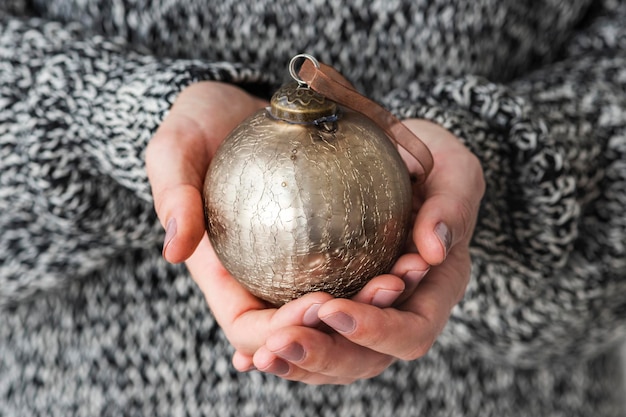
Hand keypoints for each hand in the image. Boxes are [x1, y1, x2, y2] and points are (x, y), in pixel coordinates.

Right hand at [145, 81, 414, 370]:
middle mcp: (262, 281)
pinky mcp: (326, 241)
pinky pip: (357, 265)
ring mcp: (295, 265)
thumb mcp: (175, 148)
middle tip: (383, 291)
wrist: (234, 108)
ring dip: (374, 304)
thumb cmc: (198, 126)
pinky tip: (413, 252)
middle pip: (303, 328)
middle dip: (342, 330)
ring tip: (406, 276)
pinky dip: (382, 266)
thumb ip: (172, 194)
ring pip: (337, 305)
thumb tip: (175, 251)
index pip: (250, 328)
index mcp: (222, 277)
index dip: (283, 332)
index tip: (318, 304)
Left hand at [245, 119, 484, 383]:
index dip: (375, 330)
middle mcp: (402, 314)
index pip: (411, 332)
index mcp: (436, 293)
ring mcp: (370, 315)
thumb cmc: (438, 173)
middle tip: (280, 342)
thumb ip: (451, 208)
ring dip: (297, 361)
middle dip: (324, 355)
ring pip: (335, 358)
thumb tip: (435, 250)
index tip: (332, 310)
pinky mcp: (341, 306)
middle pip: (366, 359)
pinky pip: (312, 334)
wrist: (413, 172)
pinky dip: (281, 346)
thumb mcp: (457, 176)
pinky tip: (245, 356)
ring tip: (258, 356)